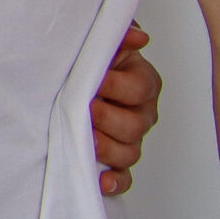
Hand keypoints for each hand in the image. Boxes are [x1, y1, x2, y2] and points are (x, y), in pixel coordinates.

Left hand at [90, 23, 162, 195]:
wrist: (75, 76)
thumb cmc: (93, 59)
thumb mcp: (105, 42)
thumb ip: (120, 36)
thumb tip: (140, 37)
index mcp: (143, 83)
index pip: (138, 89)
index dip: (114, 86)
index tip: (95, 81)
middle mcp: (142, 114)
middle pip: (134, 126)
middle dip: (107, 119)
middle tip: (85, 111)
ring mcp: (132, 140)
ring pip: (129, 153)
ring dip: (106, 149)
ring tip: (85, 140)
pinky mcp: (119, 161)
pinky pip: (124, 178)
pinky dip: (114, 182)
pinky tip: (100, 181)